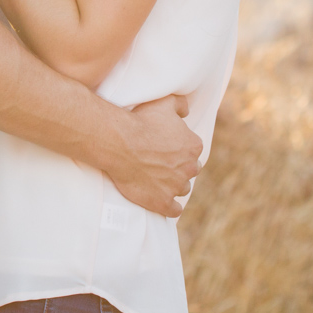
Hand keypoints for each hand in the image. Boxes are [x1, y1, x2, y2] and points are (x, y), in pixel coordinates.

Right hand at [104, 94, 202, 217]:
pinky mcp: (163, 202)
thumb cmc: (141, 121)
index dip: (180, 149)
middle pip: (190, 170)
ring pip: (182, 188)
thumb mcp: (164, 102)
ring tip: (157, 179)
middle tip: (160, 162)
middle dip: (179, 167)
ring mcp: (176, 187)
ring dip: (173, 185)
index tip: (166, 147)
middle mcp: (190, 168)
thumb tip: (187, 110)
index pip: (193, 150)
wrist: (119, 142)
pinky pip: (174, 210)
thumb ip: (180, 104)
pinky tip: (161, 200)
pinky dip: (170, 206)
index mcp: (193, 146)